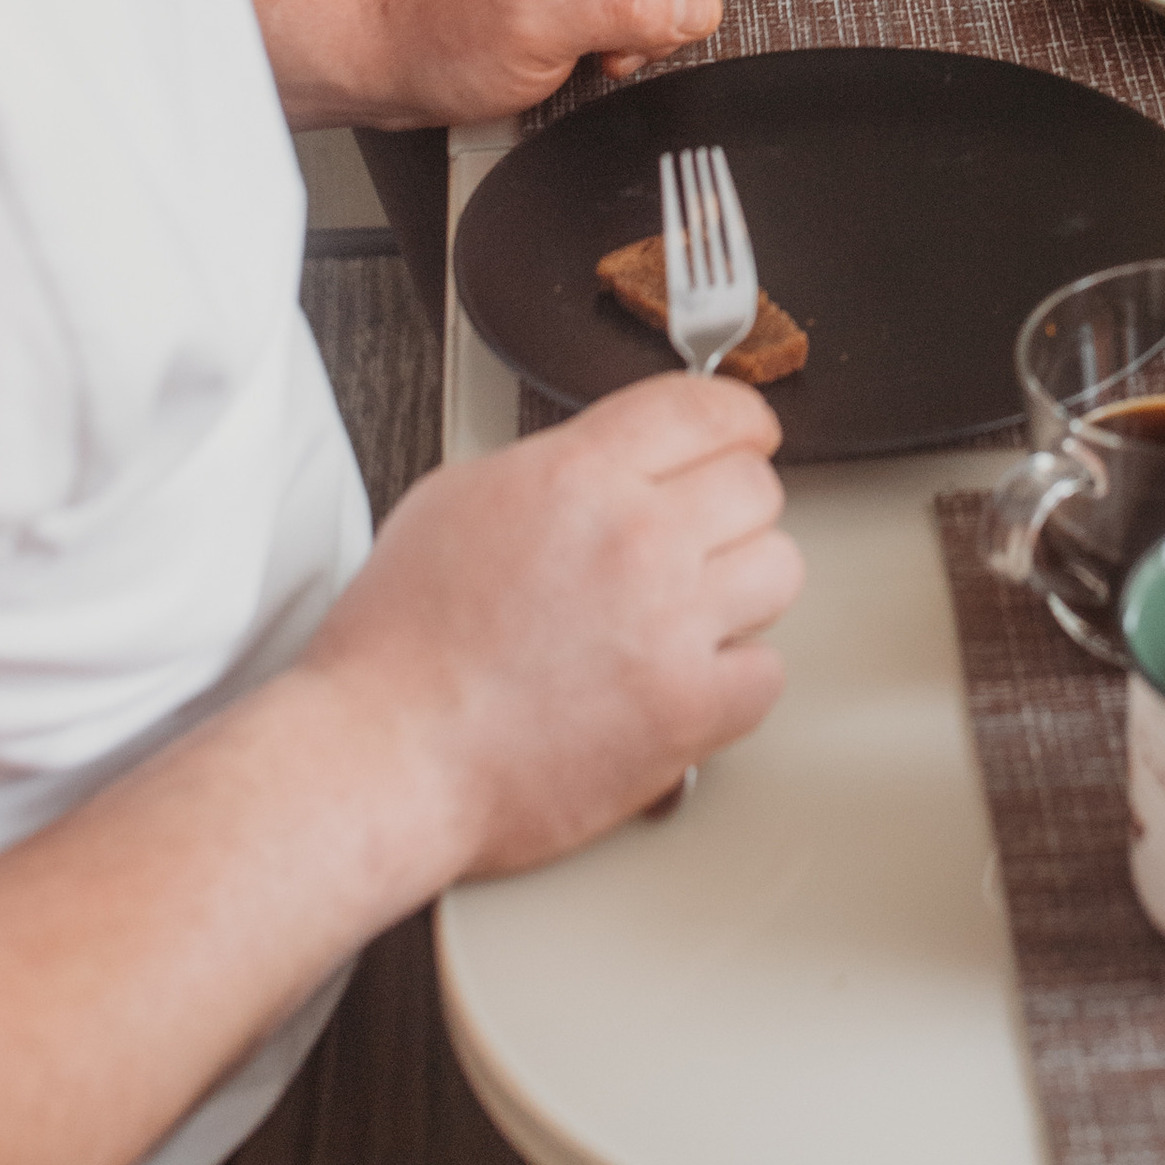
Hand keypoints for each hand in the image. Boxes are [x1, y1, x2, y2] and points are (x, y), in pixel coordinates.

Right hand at [301, 373, 801, 873]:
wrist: (384, 756)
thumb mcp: (460, 500)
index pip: (706, 407)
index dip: (738, 419)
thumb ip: (557, 468)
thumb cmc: (400, 648)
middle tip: (699, 541)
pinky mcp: (687, 710)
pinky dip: (736, 679)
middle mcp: (635, 539)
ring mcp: (669, 625)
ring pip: (780, 569)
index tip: (747, 435)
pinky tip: (686, 680)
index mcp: (578, 476)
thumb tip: (613, 465)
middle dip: (731, 511)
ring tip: (690, 615)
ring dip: (743, 590)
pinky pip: (768, 671)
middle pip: (756, 486)